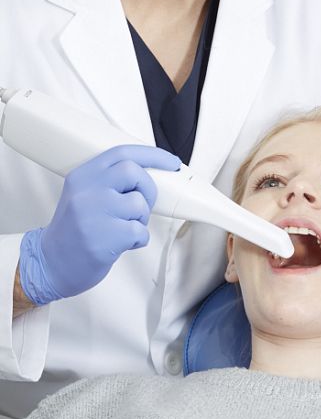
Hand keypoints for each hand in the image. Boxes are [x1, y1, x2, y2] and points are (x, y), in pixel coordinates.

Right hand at [19, 145, 180, 304]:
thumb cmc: (73, 231)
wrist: (51, 265)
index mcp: (82, 176)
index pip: (122, 153)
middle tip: (141, 206)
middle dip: (148, 189)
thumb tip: (148, 174)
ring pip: (139, 204)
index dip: (153, 155)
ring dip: (140, 220)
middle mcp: (87, 190)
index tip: (171, 162)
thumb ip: (108, 182)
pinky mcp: (105, 237)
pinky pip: (140, 231)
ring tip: (123, 229)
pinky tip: (122, 244)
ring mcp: (95, 213)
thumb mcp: (82, 196)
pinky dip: (138, 239)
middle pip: (134, 172)